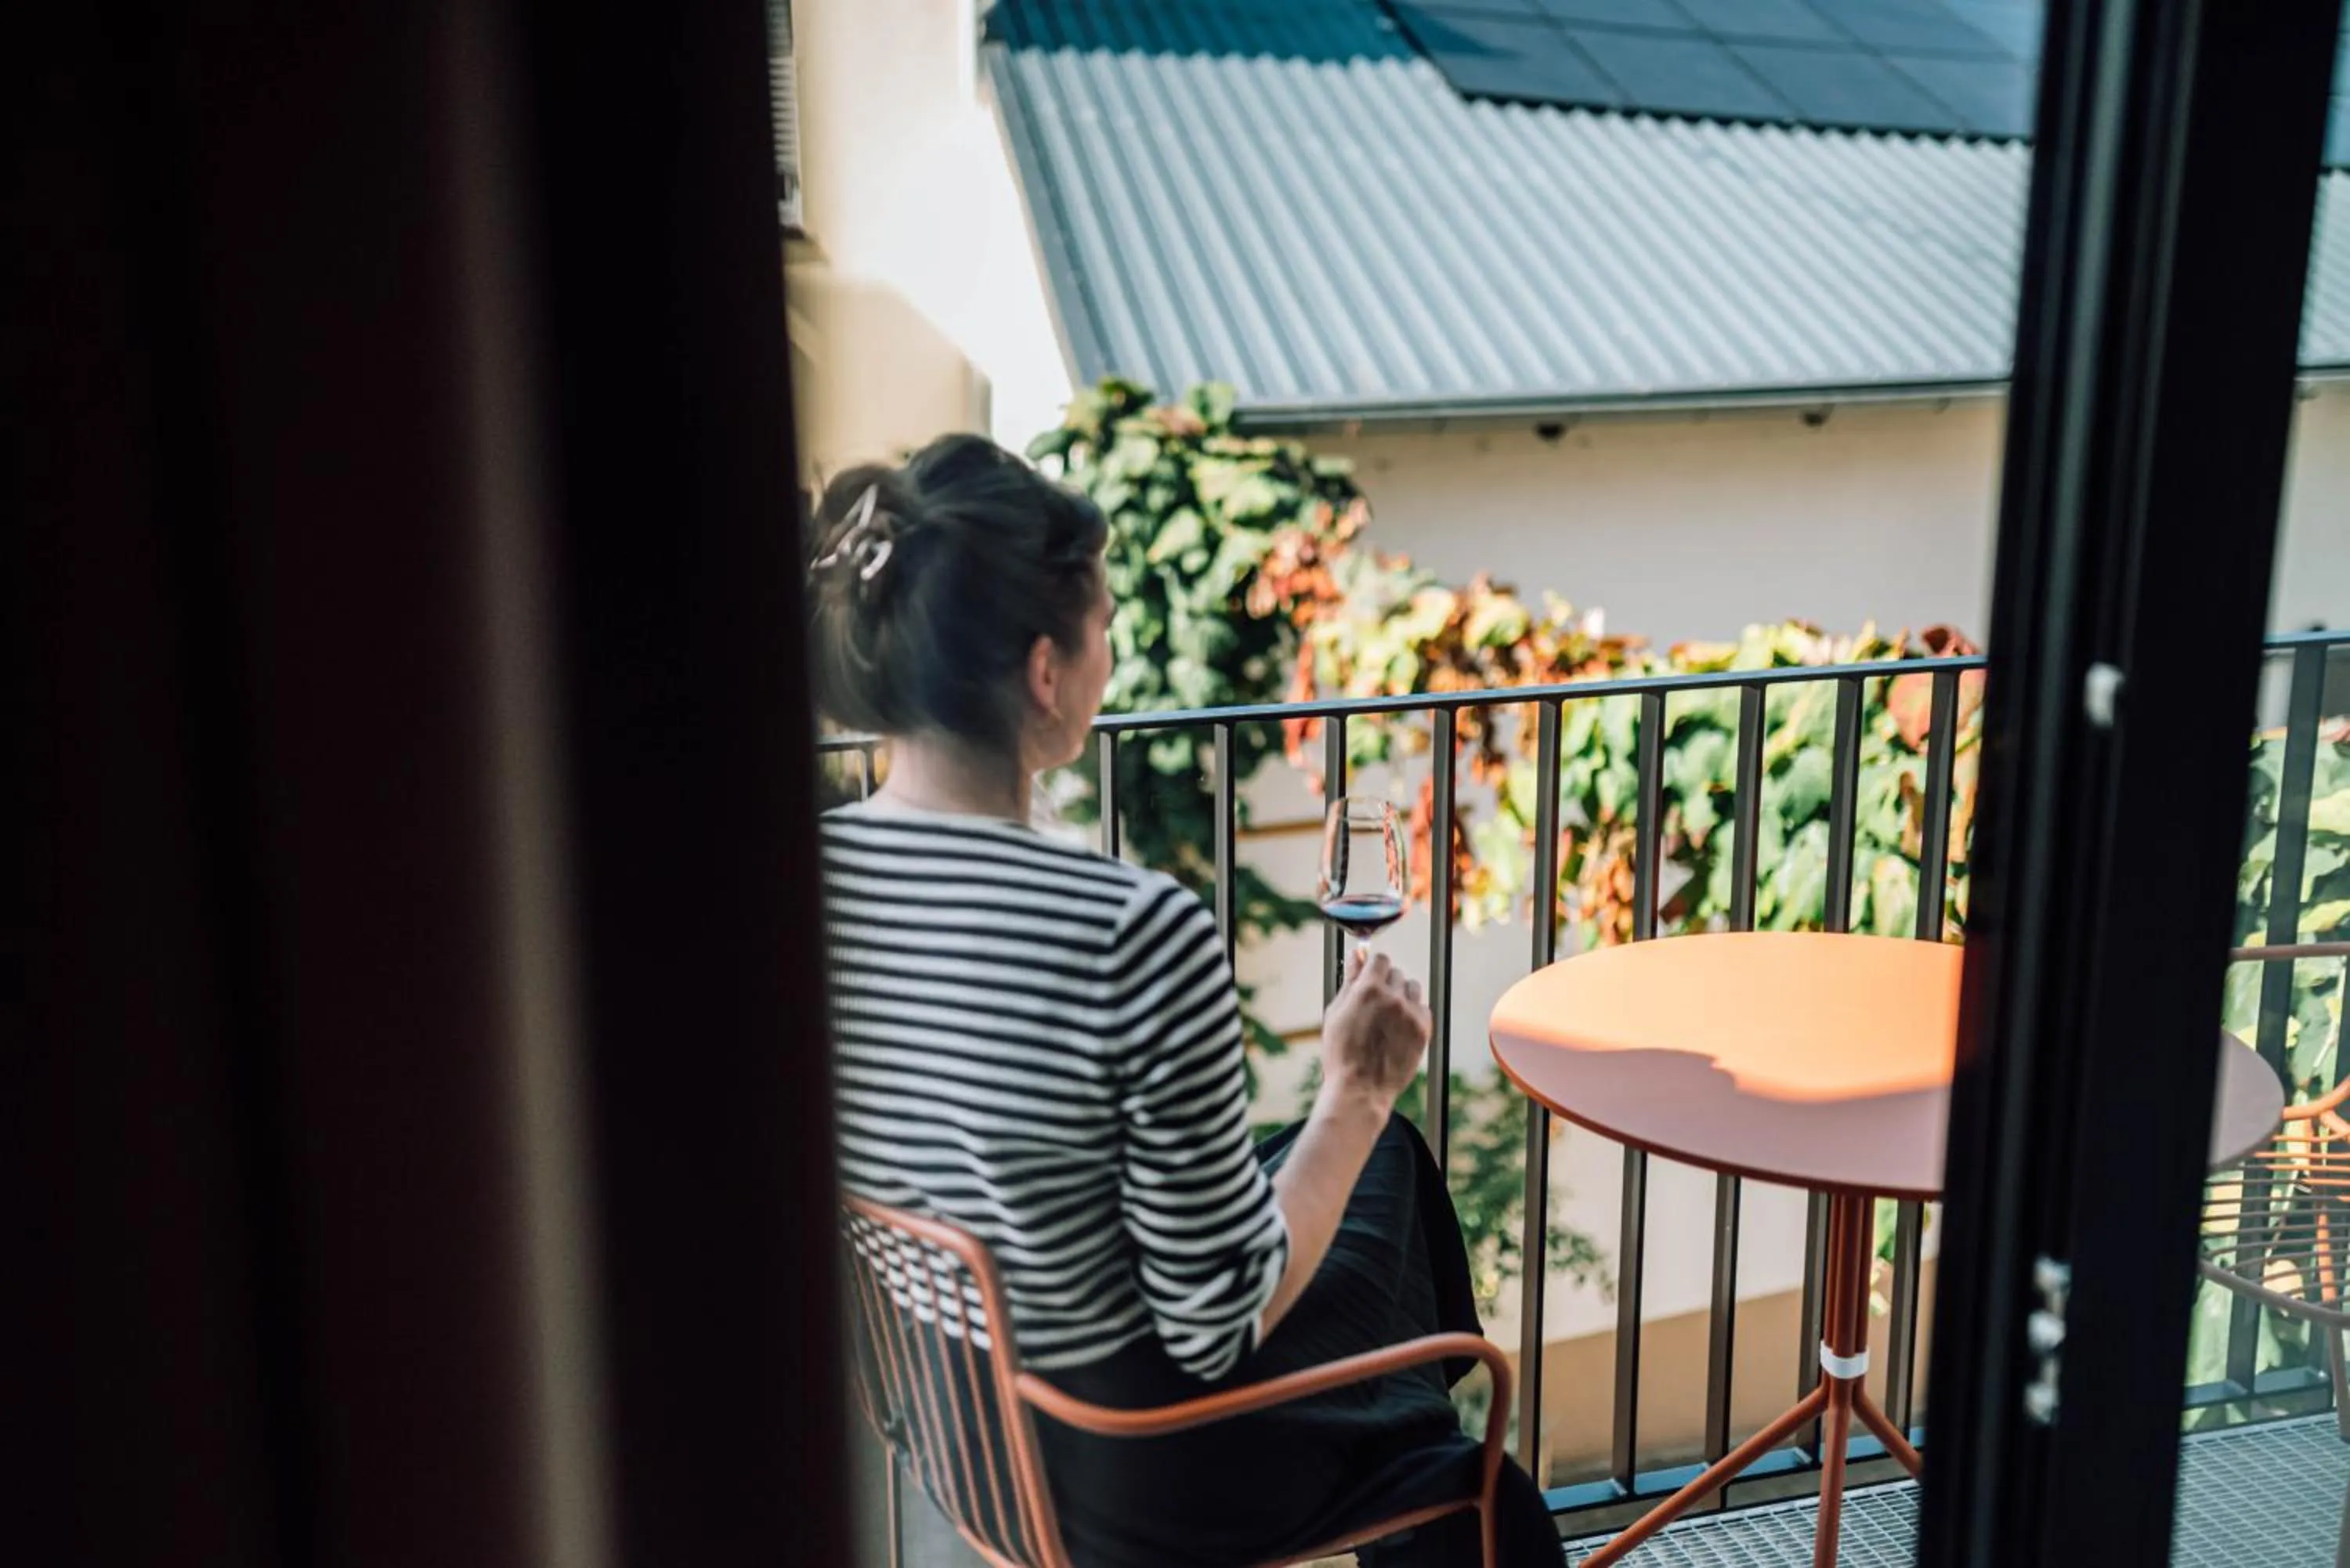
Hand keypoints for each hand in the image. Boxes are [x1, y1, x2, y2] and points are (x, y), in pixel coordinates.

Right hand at [1318, 949, 1430, 1102]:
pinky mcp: (1424, 1029)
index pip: (1380, 959)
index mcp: (1368, 989)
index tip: (1369, 979)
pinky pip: (1423, 1008)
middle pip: (1396, 973)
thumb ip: (1349, 981)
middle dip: (1386, 984)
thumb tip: (1356, 955)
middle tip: (1374, 1006)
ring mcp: (1411, 1014)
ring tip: (1388, 1018)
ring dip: (1402, 996)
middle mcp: (1393, 997)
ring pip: (1412, 988)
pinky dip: (1413, 1013)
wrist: (1361, 1089)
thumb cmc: (1341, 1052)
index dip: (1373, 969)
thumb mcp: (1336, 1013)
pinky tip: (1399, 1029)